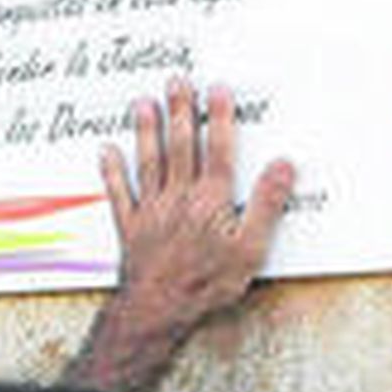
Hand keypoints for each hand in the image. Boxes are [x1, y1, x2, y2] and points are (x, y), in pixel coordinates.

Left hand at [65, 82, 293, 391]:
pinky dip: (112, 171)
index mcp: (211, 201)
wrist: (159, 309)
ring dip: (147, 130)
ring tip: (145, 103)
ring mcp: (152, 211)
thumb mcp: (251, 248)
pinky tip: (107, 151)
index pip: (219, 151)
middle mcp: (179, 198)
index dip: (220, 119)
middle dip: (181, 112)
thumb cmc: (207, 283)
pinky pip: (120, 194)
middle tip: (178, 82)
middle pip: (181, 147)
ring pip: (150, 162)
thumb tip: (283, 166)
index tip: (218, 90)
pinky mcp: (132, 228)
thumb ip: (267, 204)